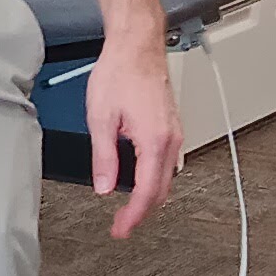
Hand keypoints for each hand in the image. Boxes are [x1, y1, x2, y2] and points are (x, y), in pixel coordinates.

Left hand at [85, 38, 184, 239]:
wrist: (137, 46)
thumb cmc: (120, 73)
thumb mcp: (101, 118)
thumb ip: (104, 158)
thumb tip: (105, 187)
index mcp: (154, 140)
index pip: (147, 192)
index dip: (133, 216)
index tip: (120, 230)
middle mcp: (171, 140)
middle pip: (161, 190)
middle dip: (142, 212)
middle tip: (121, 225)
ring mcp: (174, 133)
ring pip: (166, 178)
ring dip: (150, 197)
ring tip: (128, 208)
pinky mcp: (171, 127)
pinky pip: (167, 163)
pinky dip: (154, 179)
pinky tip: (139, 180)